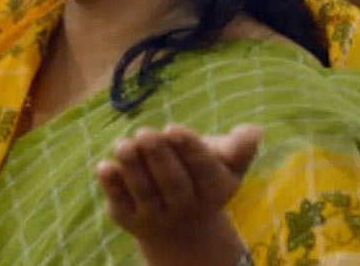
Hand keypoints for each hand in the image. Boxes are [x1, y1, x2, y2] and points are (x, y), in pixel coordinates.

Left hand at [96, 125, 261, 265]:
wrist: (182, 230)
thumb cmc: (204, 180)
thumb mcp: (226, 164)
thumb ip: (239, 148)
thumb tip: (255, 131)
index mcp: (214, 190)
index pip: (204, 170)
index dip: (189, 149)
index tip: (173, 127)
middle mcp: (185, 207)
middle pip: (173, 183)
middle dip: (159, 157)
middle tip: (146, 132)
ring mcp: (155, 216)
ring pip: (144, 192)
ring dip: (133, 168)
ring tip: (123, 144)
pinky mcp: (128, 219)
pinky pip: (119, 203)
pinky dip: (112, 186)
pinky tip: (104, 166)